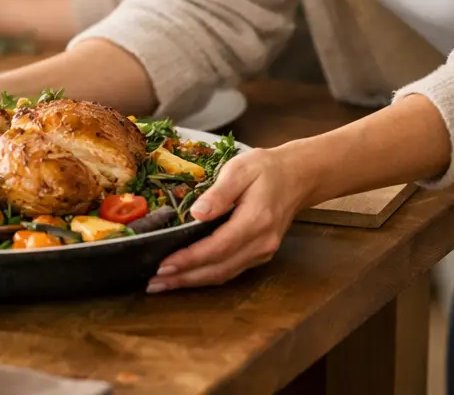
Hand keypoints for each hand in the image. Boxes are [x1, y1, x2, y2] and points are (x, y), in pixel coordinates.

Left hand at [147, 145, 315, 292]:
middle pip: (218, 269)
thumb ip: (219, 193)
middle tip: (154, 283)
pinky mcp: (260, 254)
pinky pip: (231, 271)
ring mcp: (263, 252)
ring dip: (193, 281)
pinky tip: (188, 276)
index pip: (217, 248)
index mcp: (256, 221)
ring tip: (164, 284)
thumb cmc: (267, 169)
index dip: (189, 260)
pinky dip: (206, 276)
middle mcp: (261, 243)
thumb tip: (196, 213)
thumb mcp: (240, 169)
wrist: (299, 177)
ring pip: (224, 274)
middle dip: (184, 278)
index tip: (164, 265)